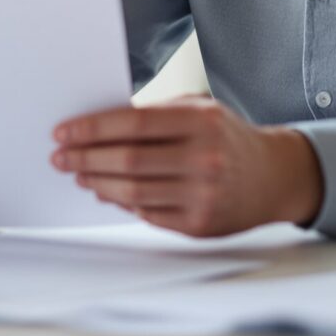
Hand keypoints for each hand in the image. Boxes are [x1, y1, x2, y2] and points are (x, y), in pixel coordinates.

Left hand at [50, 96, 321, 236]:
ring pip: (133, 192)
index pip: (133, 123)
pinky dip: (121, 203)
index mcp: (201, 121)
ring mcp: (204, 195)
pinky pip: (148, 215)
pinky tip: (105, 192)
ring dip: (97, 183)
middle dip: (85, 158)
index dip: (92, 129)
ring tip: (78, 174)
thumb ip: (154, 114)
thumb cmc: (226, 136)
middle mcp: (205, 158)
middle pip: (128, 160)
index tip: (63, 132)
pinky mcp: (201, 225)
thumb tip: (96, 127)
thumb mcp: (199, 110)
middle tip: (60, 157)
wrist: (275, 175)